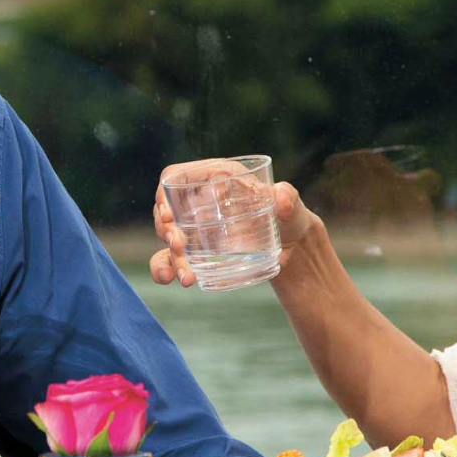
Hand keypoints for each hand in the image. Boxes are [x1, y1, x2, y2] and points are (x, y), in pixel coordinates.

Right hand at [149, 167, 317, 287]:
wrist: (291, 247)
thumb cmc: (288, 217)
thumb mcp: (292, 206)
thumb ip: (290, 197)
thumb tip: (281, 196)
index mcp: (214, 178)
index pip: (176, 176)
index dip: (164, 194)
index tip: (168, 215)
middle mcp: (198, 201)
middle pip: (166, 210)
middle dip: (166, 230)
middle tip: (180, 246)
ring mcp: (194, 227)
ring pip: (167, 239)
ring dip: (167, 258)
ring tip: (184, 275)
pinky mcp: (195, 252)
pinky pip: (171, 259)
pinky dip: (166, 270)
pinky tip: (170, 280)